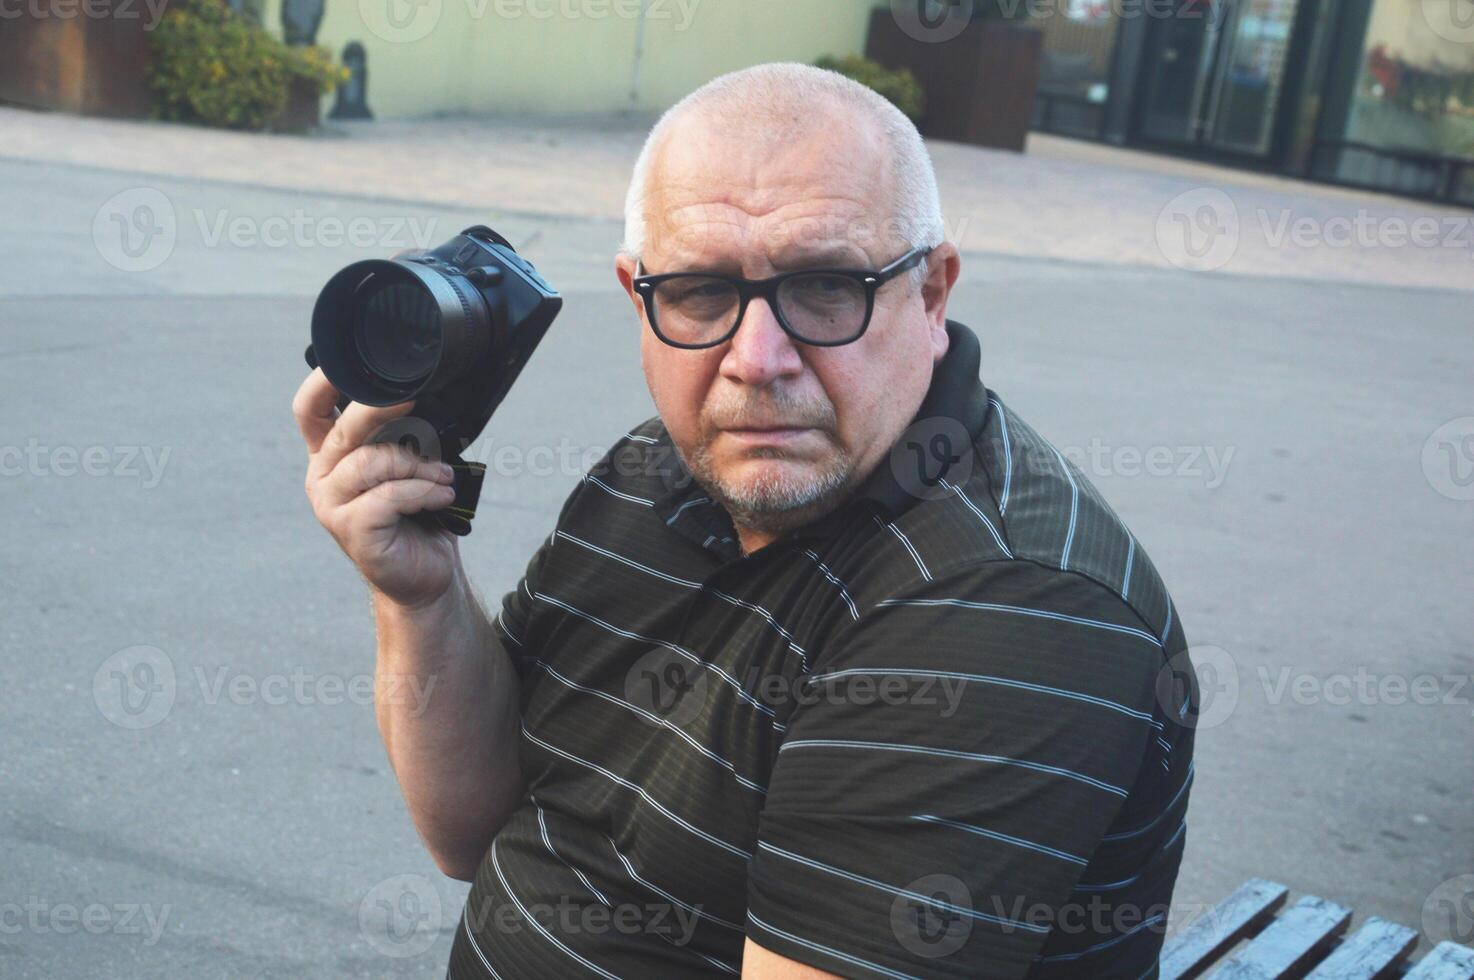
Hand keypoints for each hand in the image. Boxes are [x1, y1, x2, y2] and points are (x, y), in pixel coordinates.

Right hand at [293, 368, 460, 608]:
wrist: (424, 573)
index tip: (353, 363)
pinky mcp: (351, 528)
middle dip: (381, 411)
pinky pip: (388, 496)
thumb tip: (428, 397)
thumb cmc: (419, 516)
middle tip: (414, 402)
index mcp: (331, 455)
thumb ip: (403, 435)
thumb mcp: (409, 467)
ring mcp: (332, 505)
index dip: (322, 382)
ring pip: (371, 463)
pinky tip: (442, 497)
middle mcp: (324, 476)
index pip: (310, 409)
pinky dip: (422, 492)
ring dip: (417, 464)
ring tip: (444, 476)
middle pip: (344, 430)